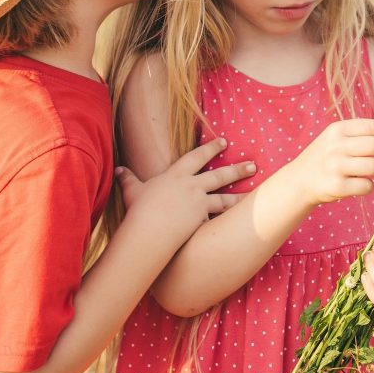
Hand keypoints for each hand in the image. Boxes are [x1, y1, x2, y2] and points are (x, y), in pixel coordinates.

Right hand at [116, 137, 254, 241]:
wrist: (147, 231)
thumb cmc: (138, 210)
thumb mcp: (132, 191)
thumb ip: (127, 179)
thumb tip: (117, 171)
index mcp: (176, 175)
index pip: (197, 156)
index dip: (211, 148)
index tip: (224, 142)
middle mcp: (191, 187)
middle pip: (220, 176)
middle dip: (237, 169)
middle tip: (253, 165)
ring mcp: (198, 204)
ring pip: (225, 199)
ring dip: (241, 197)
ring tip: (256, 195)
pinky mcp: (201, 222)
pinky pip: (217, 222)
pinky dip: (228, 223)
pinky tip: (242, 225)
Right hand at [289, 119, 373, 205]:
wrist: (299, 181)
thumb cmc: (325, 158)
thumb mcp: (335, 138)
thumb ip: (360, 135)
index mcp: (337, 129)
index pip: (373, 126)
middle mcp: (335, 146)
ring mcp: (335, 167)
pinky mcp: (337, 187)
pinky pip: (367, 186)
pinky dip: (369, 187)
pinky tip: (360, 184)